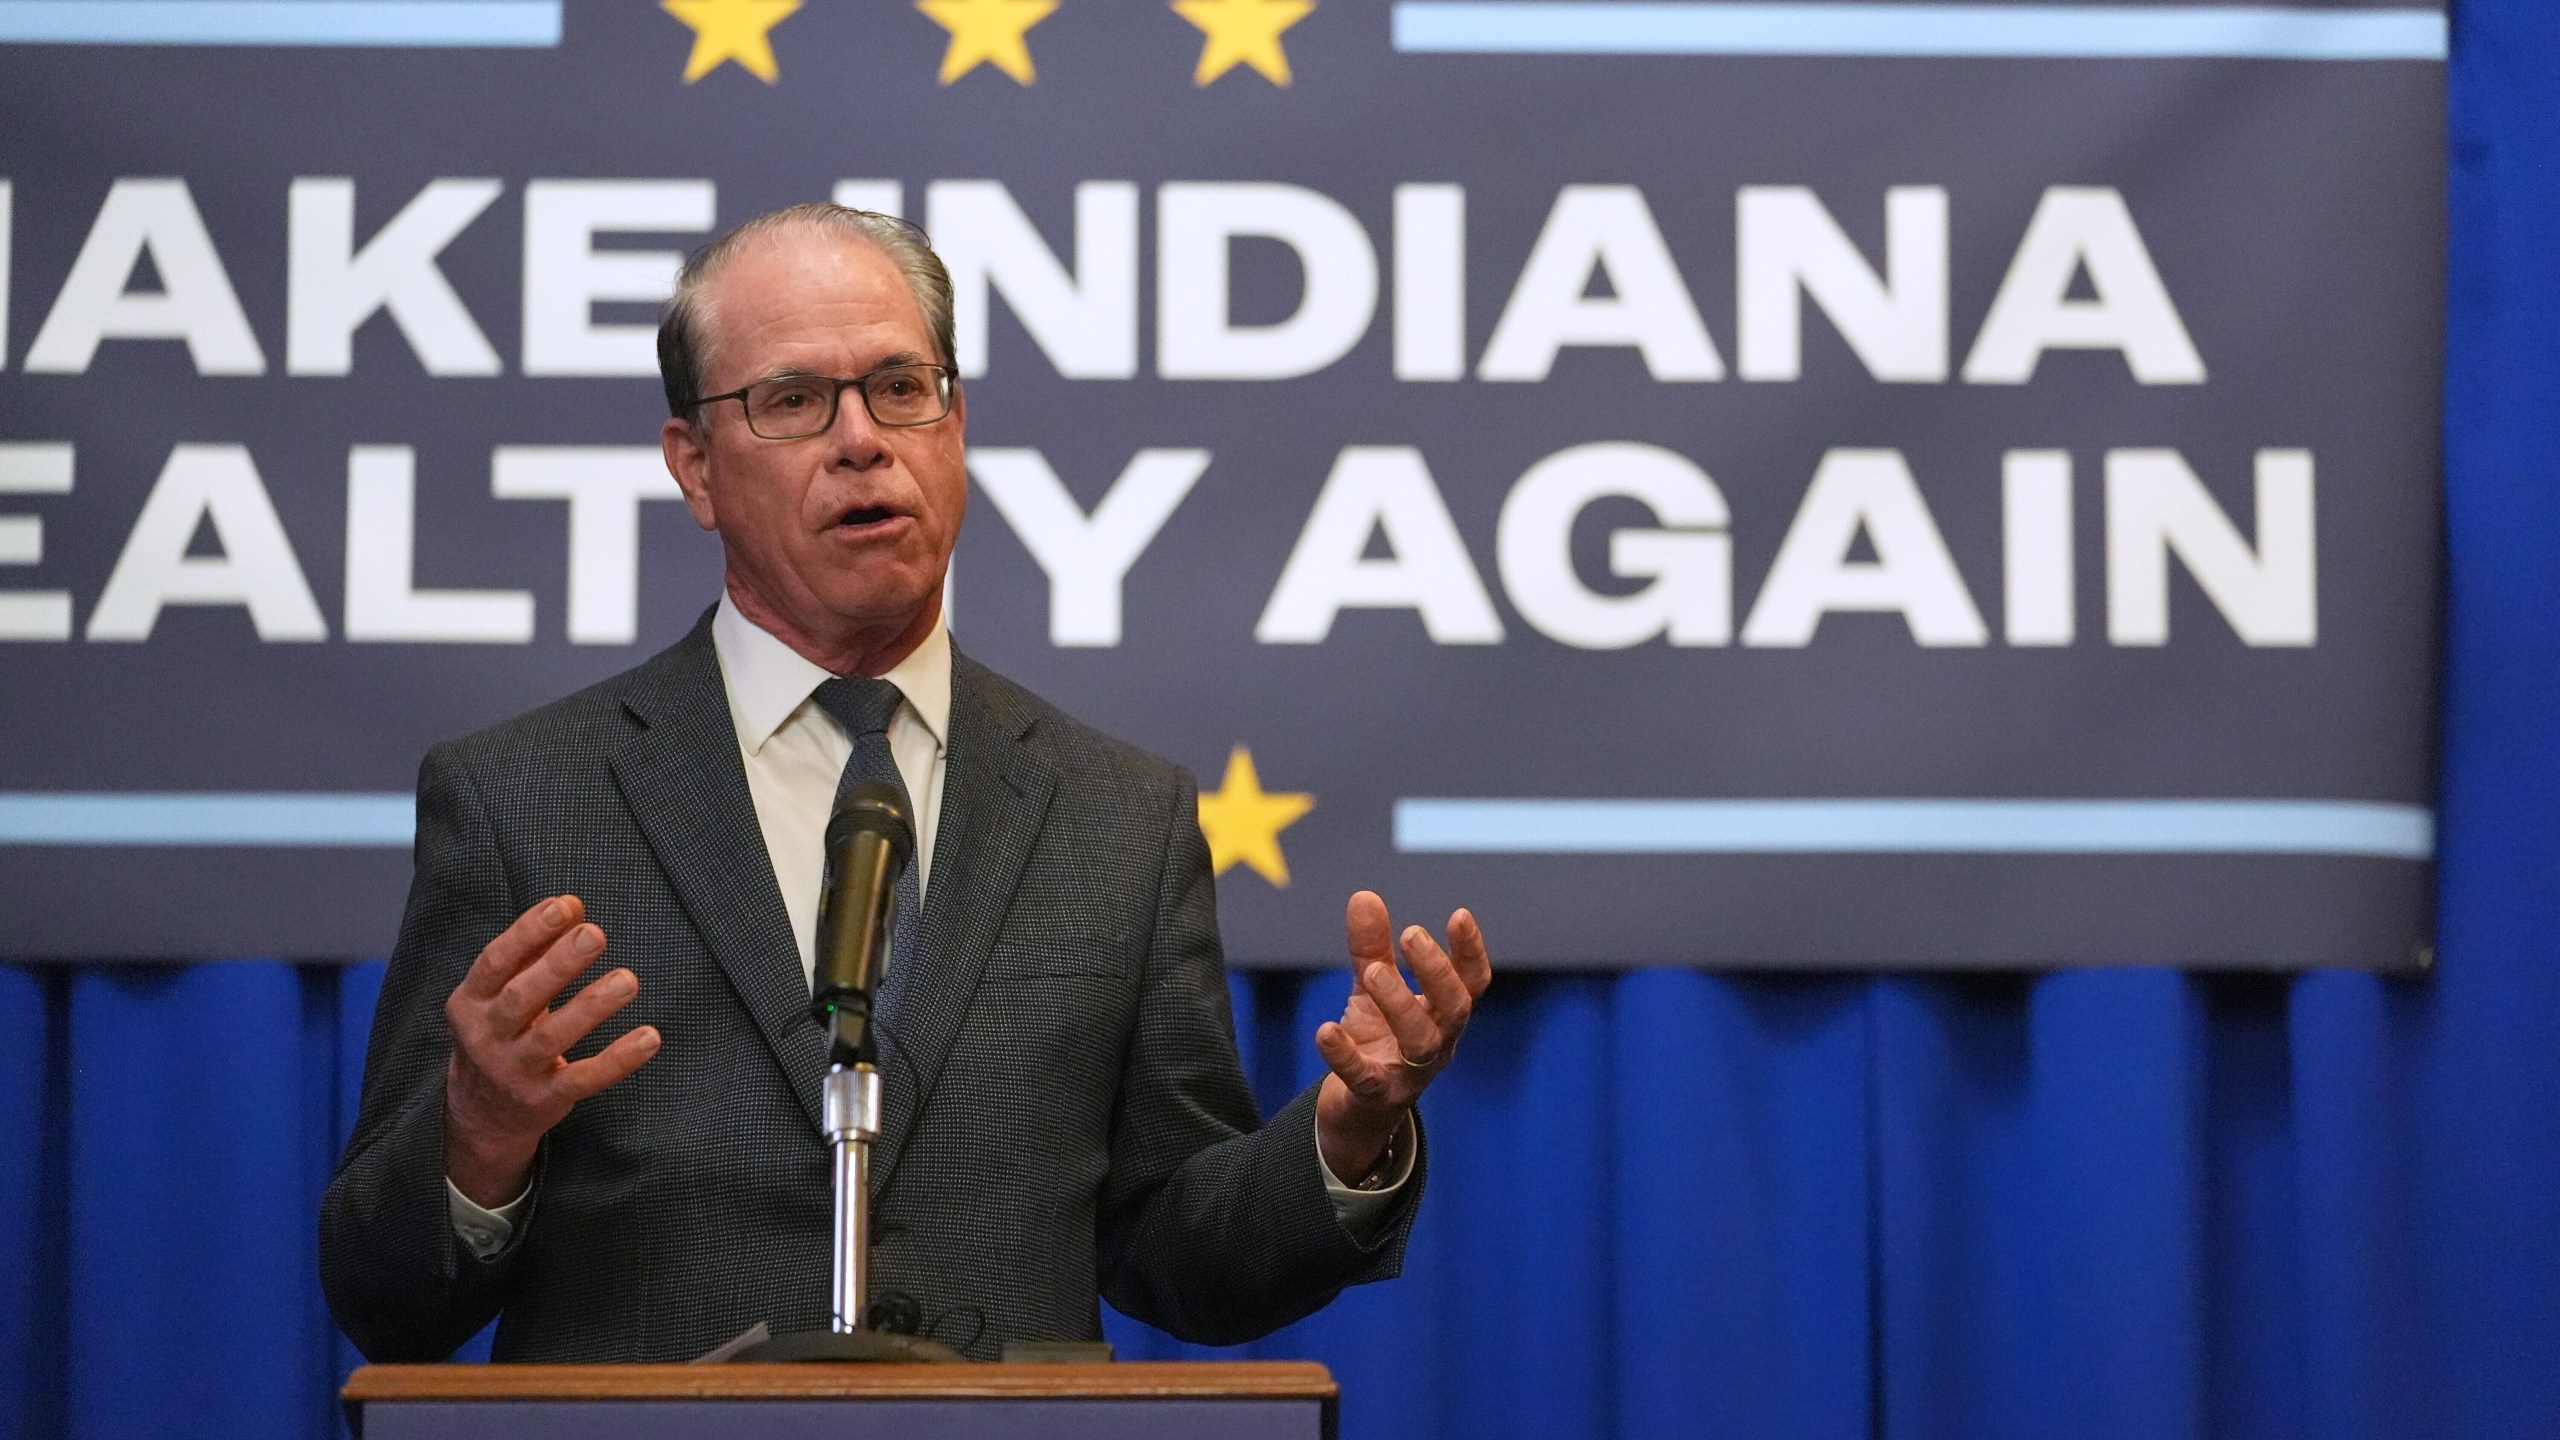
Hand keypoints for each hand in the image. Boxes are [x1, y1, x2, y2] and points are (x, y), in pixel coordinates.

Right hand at [443, 895, 659, 1207]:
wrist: (481, 1116)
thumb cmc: (500, 1034)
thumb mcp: (499, 993)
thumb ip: (533, 951)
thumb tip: (572, 905)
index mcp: (470, 1002)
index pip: (495, 962)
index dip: (527, 932)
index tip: (563, 906)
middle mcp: (486, 1037)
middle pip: (521, 998)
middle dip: (558, 965)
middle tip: (595, 934)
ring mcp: (514, 1071)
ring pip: (552, 1038)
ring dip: (591, 1007)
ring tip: (627, 980)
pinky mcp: (545, 1099)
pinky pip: (584, 1078)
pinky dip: (618, 1060)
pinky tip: (649, 1037)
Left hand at [1313, 891, 1490, 1181]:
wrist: (1355, 1109)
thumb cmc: (1377, 1040)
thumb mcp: (1372, 989)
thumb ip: (1371, 947)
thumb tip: (1364, 896)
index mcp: (1442, 1016)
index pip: (1470, 983)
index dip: (1470, 951)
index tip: (1459, 915)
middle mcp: (1436, 1044)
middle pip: (1454, 1009)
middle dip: (1437, 970)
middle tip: (1412, 934)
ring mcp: (1410, 1074)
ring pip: (1420, 1042)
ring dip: (1399, 1003)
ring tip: (1372, 971)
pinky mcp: (1375, 1097)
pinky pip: (1365, 1078)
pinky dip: (1345, 1055)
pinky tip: (1325, 1031)